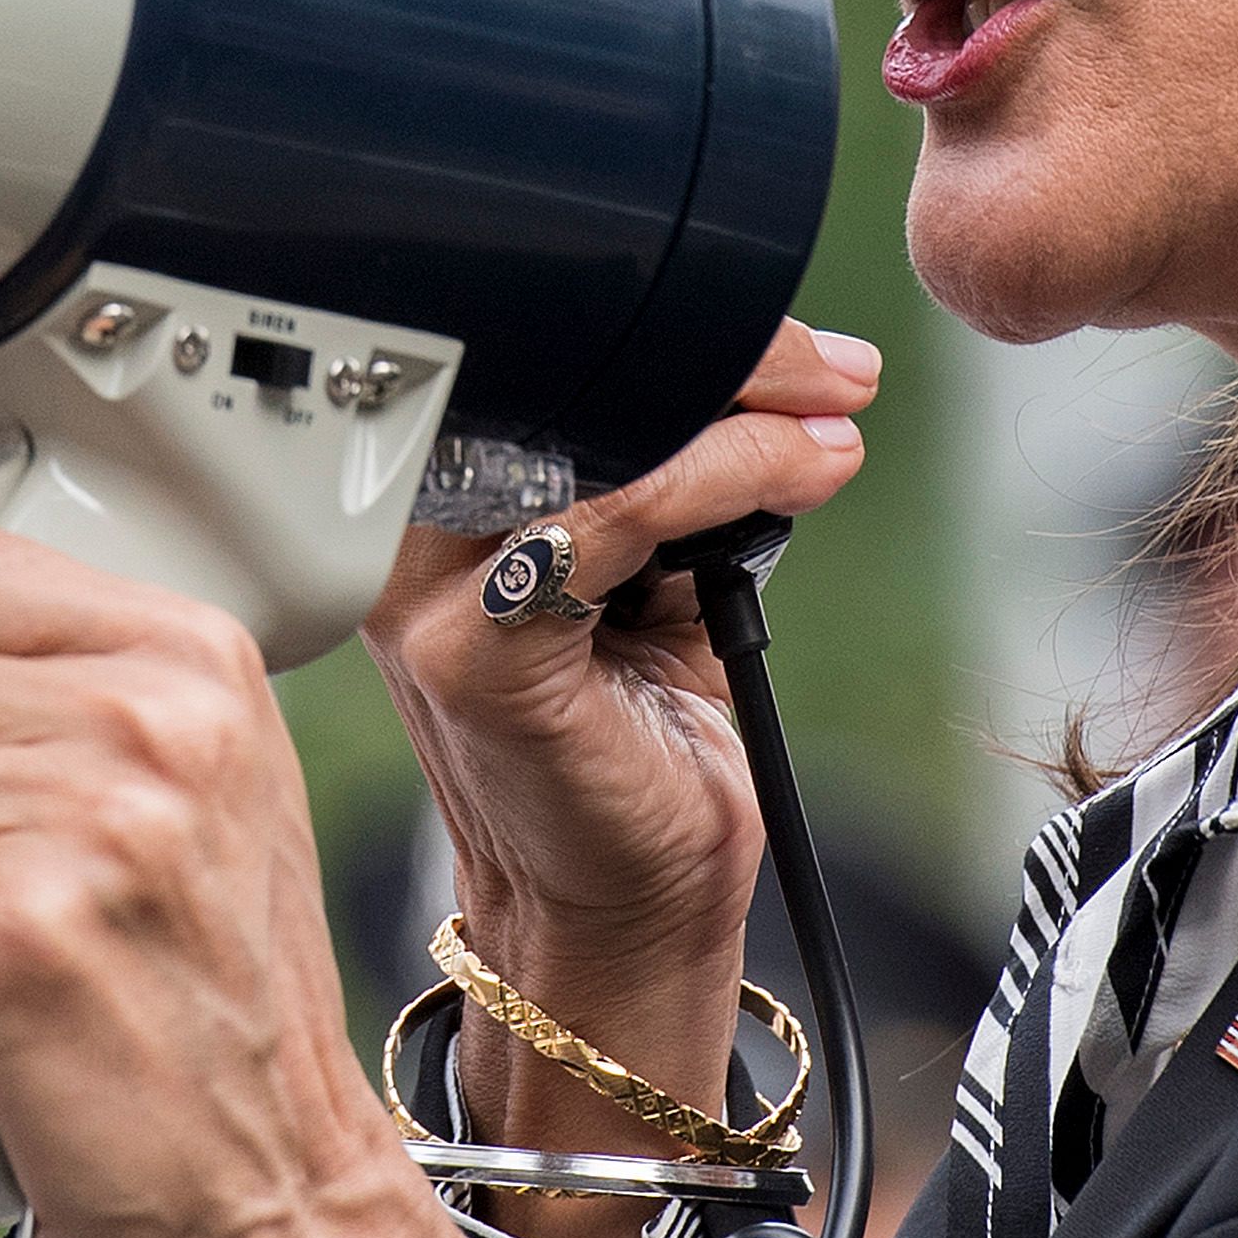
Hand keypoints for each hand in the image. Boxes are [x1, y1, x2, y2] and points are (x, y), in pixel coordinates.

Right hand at [370, 325, 879, 1166]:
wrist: (628, 910)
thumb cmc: (641, 745)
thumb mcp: (657, 573)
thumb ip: (673, 469)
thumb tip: (773, 364)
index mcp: (435, 508)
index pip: (536, 364)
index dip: (663, 327)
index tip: (791, 342)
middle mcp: (405, 543)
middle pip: (544, 379)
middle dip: (712, 355)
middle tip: (830, 366)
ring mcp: (422, 600)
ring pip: (574, 433)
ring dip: (730, 408)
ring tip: (831, 413)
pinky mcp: (471, 656)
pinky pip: (601, 519)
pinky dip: (715, 477)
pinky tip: (799, 470)